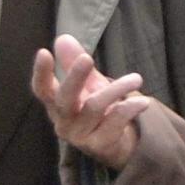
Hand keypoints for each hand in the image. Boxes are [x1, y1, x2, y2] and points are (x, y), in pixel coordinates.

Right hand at [32, 34, 152, 170]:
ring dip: (116, 89)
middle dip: (75, 77)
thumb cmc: (95, 108)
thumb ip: (75, 63)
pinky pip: (114, 122)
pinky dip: (129, 109)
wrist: (114, 143)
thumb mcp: (86, 84)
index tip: (44, 52)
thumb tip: (63, 38)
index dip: (41, 72)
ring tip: (136, 79)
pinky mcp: (99, 145)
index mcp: (55, 104)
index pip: (42, 89)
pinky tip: (143, 101)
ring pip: (94, 107)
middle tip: (87, 58)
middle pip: (64, 99)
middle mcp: (63, 121)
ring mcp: (80, 136)